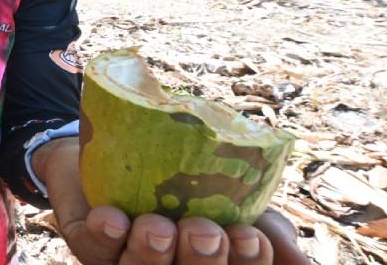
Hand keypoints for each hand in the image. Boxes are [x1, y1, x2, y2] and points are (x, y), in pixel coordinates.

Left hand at [34, 138, 310, 264]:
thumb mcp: (238, 198)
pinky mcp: (84, 237)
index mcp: (205, 263)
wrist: (123, 133)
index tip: (250, 237)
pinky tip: (113, 219)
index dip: (243, 264)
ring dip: (150, 252)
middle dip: (198, 260)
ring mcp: (122, 257)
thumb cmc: (188, 176)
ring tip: (158, 225)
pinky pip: (93, 245)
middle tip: (204, 231)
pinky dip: (105, 235)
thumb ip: (269, 230)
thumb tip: (302, 264)